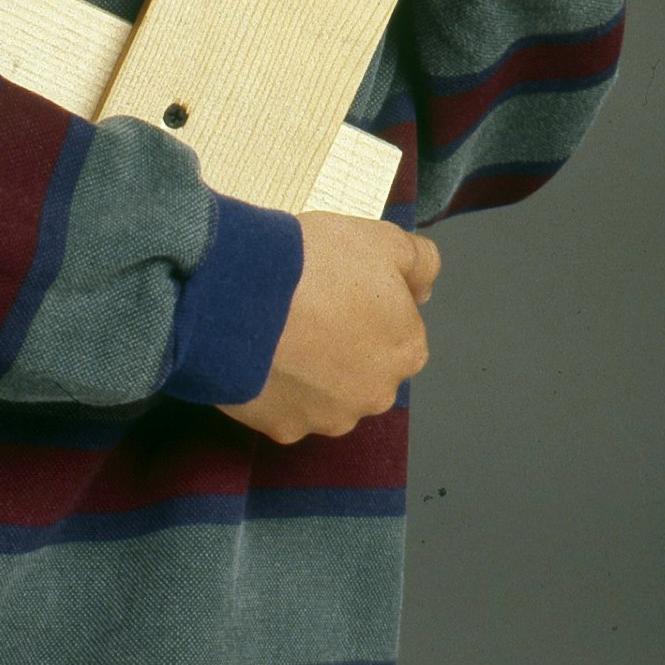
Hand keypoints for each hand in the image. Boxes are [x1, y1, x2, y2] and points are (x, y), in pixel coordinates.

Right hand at [220, 212, 438, 443]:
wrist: (239, 294)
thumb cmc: (313, 262)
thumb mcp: (379, 237)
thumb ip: (418, 260)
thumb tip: (425, 287)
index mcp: (406, 348)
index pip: (396, 326)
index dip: (366, 301)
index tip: (335, 283)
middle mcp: (377, 393)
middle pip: (363, 365)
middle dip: (341, 341)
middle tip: (305, 304)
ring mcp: (331, 417)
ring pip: (324, 391)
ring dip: (308, 368)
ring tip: (275, 327)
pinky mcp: (286, 427)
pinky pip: (283, 405)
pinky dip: (274, 384)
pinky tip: (255, 352)